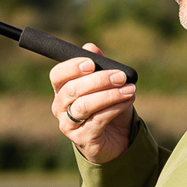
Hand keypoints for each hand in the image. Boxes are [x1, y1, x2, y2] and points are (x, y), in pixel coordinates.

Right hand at [50, 46, 135, 163]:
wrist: (118, 138)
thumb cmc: (109, 107)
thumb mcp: (107, 85)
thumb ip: (99, 66)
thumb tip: (90, 47)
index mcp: (62, 90)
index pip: (57, 75)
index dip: (71, 67)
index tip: (91, 63)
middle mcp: (60, 108)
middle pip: (72, 90)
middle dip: (98, 80)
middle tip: (120, 76)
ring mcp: (69, 125)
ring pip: (84, 106)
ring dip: (109, 95)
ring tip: (129, 89)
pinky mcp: (83, 139)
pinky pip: (98, 120)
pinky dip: (115, 108)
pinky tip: (128, 101)